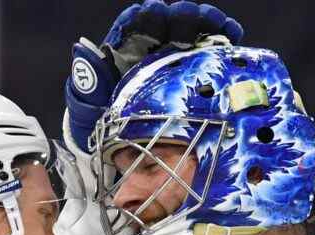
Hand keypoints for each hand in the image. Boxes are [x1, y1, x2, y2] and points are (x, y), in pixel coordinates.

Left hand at [64, 1, 243, 152]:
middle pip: (170, 23)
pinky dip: (220, 42)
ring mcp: (174, 57)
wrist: (120, 140)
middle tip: (198, 20)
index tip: (156, 14)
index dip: (149, 17)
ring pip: (192, 33)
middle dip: (184, 18)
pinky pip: (207, 52)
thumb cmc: (102, 114)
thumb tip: (82, 51)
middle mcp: (153, 47)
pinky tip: (232, 36)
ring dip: (207, 26)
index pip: (139, 24)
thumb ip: (89, 75)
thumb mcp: (90, 97)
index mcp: (127, 46)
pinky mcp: (192, 71)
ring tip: (222, 28)